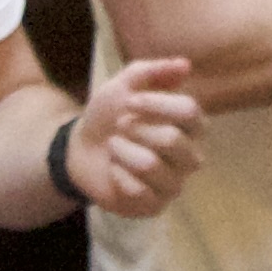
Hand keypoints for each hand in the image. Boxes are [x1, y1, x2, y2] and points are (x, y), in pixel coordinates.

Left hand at [66, 57, 202, 218]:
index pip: (190, 112)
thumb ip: (151, 72)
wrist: (81, 149)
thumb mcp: (124, 84)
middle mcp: (190, 156)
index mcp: (190, 125)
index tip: (129, 101)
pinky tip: (114, 171)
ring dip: (121, 151)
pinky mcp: (155, 205)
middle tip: (120, 126)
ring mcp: (174, 183)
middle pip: (172, 141)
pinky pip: (137, 190)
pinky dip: (117, 174)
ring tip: (115, 148)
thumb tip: (185, 65)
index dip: (156, 104)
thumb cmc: (110, 115)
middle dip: (135, 129)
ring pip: (150, 165)